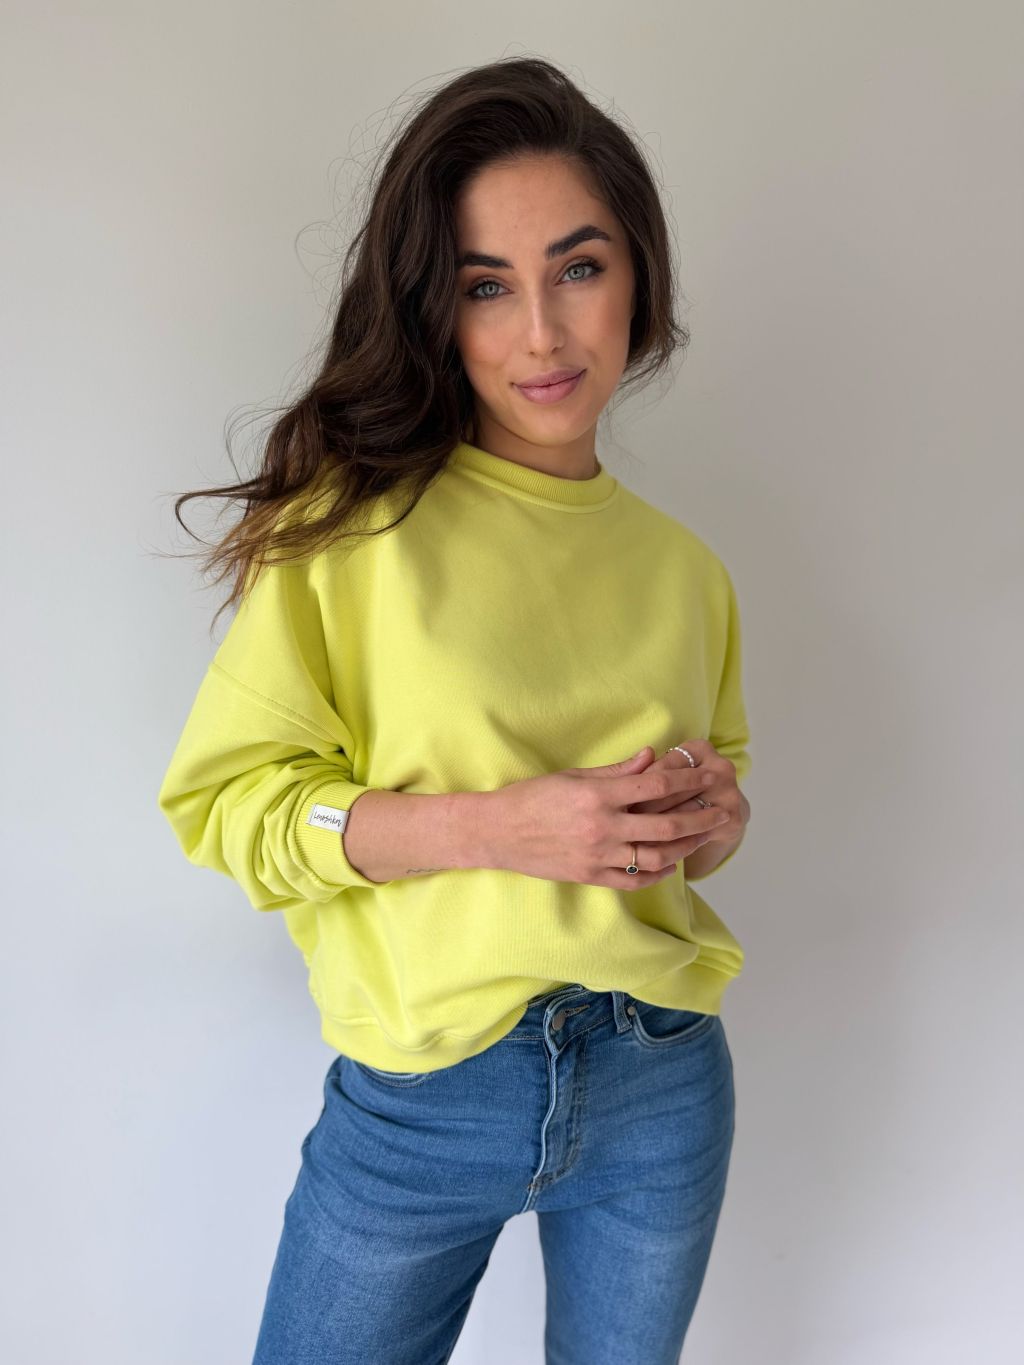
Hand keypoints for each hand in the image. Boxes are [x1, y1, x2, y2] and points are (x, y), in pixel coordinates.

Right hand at [485, 746, 732, 889]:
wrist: (497, 832)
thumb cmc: (533, 797)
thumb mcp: (573, 775)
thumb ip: (616, 771)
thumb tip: (652, 758)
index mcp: (598, 795)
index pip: (656, 787)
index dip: (688, 782)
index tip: (709, 778)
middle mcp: (602, 827)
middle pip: (665, 826)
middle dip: (700, 818)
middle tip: (722, 811)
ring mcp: (597, 856)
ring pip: (655, 856)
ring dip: (685, 847)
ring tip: (703, 837)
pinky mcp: (590, 876)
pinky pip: (633, 880)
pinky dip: (657, 873)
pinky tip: (672, 863)